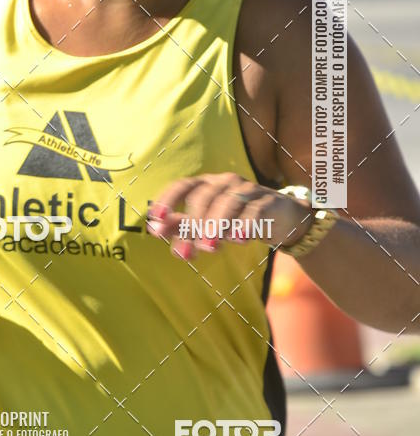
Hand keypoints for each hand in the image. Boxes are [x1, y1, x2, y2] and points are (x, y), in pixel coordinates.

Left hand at [146, 173, 311, 260]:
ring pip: (228, 202)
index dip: (168, 199)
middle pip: (204, 197)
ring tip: (209, 246)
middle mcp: (225, 182)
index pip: (183, 185)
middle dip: (193, 225)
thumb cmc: (237, 219)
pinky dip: (245, 224)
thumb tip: (154, 230)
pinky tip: (240, 239)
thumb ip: (182, 225)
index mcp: (207, 184)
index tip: (157, 218)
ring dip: (216, 224)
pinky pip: (255, 210)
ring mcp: (248, 189)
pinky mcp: (268, 202)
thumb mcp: (208, 223)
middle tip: (187, 253)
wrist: (281, 220)